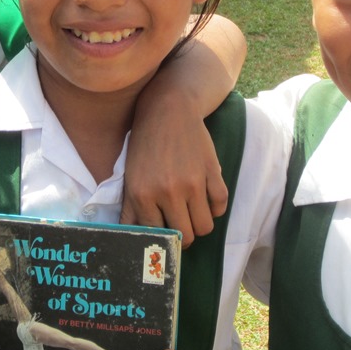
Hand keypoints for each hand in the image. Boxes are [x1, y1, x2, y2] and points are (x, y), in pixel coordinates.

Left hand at [122, 93, 227, 246]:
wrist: (168, 110)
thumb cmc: (145, 144)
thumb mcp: (131, 177)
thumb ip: (131, 209)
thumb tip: (130, 235)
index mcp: (143, 195)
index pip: (157, 235)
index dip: (162, 239)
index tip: (165, 237)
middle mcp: (168, 192)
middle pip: (185, 237)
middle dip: (183, 238)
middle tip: (180, 228)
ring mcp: (193, 183)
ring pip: (205, 227)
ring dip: (199, 225)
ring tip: (193, 215)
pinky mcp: (212, 172)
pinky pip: (220, 205)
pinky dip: (215, 208)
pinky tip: (206, 201)